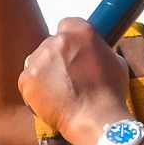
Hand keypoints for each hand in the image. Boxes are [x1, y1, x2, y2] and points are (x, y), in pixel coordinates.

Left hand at [17, 19, 131, 144]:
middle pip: (50, 44)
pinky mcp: (27, 78)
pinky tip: (49, 101)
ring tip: (58, 92)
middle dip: (57, 58)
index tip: (73, 53)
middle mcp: (58, 40)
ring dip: (45, 72)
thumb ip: (99, 51)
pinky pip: (27, 80)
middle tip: (67, 78)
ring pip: (37, 61)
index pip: (67, 25)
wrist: (96, 119)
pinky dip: (35, 90)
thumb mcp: (116, 62)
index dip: (70, 40)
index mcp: (81, 32)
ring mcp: (40, 59)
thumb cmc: (110, 94)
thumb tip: (93, 53)